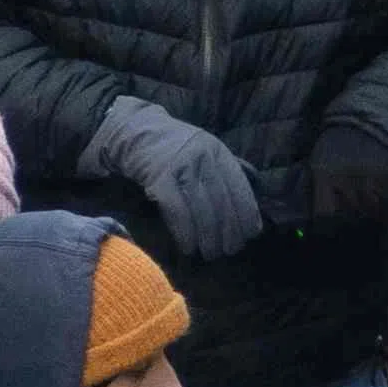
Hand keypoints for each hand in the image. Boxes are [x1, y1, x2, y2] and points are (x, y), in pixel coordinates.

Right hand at [92, 94, 264, 252]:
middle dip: (229, 231)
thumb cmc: (176, 150)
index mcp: (218, 152)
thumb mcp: (206, 153)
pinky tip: (188, 247)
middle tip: (229, 251)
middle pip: (221, 201)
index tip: (250, 235)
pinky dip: (184, 232)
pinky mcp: (158, 178)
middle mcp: (203, 157)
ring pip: (201, 209)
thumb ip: (225, 174)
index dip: (247, 213)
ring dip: (208, 237)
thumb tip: (249, 209)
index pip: (239, 187)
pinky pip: (176, 210)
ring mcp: (180, 166)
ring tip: (211, 253)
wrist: (138, 132)